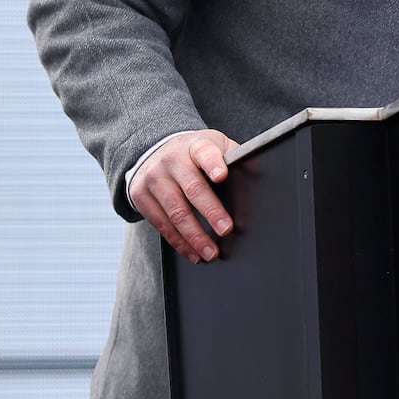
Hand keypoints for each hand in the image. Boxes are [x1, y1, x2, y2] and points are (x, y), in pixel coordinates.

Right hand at [128, 130, 240, 263]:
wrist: (153, 150)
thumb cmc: (194, 153)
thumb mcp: (213, 145)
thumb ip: (232, 157)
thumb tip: (257, 173)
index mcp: (195, 146)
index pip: (205, 152)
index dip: (213, 164)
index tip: (222, 176)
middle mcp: (172, 161)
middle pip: (193, 189)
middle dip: (211, 212)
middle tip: (226, 230)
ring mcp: (154, 179)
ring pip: (175, 212)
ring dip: (195, 236)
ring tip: (211, 252)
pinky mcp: (141, 197)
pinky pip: (161, 224)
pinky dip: (179, 242)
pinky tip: (193, 253)